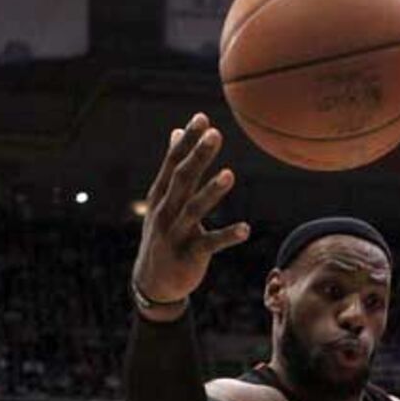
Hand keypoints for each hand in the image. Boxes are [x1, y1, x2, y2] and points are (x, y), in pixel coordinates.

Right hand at [132, 113, 249, 317]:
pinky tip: (246, 230)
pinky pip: (209, 244)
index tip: (202, 117)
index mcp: (161, 195)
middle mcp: (165, 211)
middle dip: (198, 157)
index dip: (187, 141)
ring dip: (211, 193)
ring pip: (193, 210)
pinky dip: (227, 236)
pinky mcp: (188, 256)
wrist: (153, 282)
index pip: (173, 162)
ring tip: (230, 174)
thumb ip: (174, 167)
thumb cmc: (165, 234)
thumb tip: (177, 131)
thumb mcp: (164, 199)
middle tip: (216, 134)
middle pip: (182, 180)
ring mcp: (175, 234)